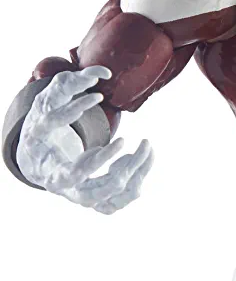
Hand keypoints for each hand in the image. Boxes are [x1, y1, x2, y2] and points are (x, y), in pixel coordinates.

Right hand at [17, 66, 153, 213]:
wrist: (42, 166)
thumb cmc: (45, 137)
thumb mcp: (45, 117)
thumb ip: (59, 101)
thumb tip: (89, 77)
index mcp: (54, 175)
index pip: (78, 174)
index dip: (101, 159)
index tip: (123, 140)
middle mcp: (72, 194)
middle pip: (106, 189)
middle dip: (129, 167)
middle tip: (144, 142)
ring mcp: (88, 201)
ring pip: (120, 196)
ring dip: (139, 171)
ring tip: (147, 145)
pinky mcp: (102, 203)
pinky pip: (127, 197)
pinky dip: (139, 177)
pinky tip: (142, 157)